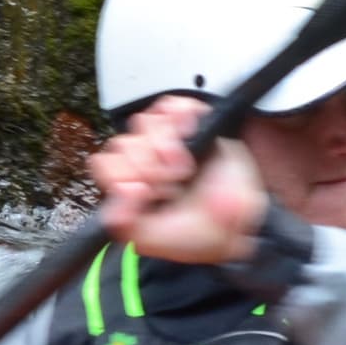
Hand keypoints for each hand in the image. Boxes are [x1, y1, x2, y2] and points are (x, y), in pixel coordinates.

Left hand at [91, 99, 269, 265]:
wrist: (239, 224)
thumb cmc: (197, 233)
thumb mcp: (152, 240)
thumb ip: (123, 222)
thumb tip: (121, 189)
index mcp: (130, 185)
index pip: (105, 164)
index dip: (122, 175)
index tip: (144, 191)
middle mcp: (144, 160)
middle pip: (125, 143)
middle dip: (149, 168)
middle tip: (171, 186)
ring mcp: (167, 139)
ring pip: (145, 123)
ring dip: (165, 146)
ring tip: (185, 168)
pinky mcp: (191, 123)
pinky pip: (172, 104)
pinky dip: (179, 117)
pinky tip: (189, 135)